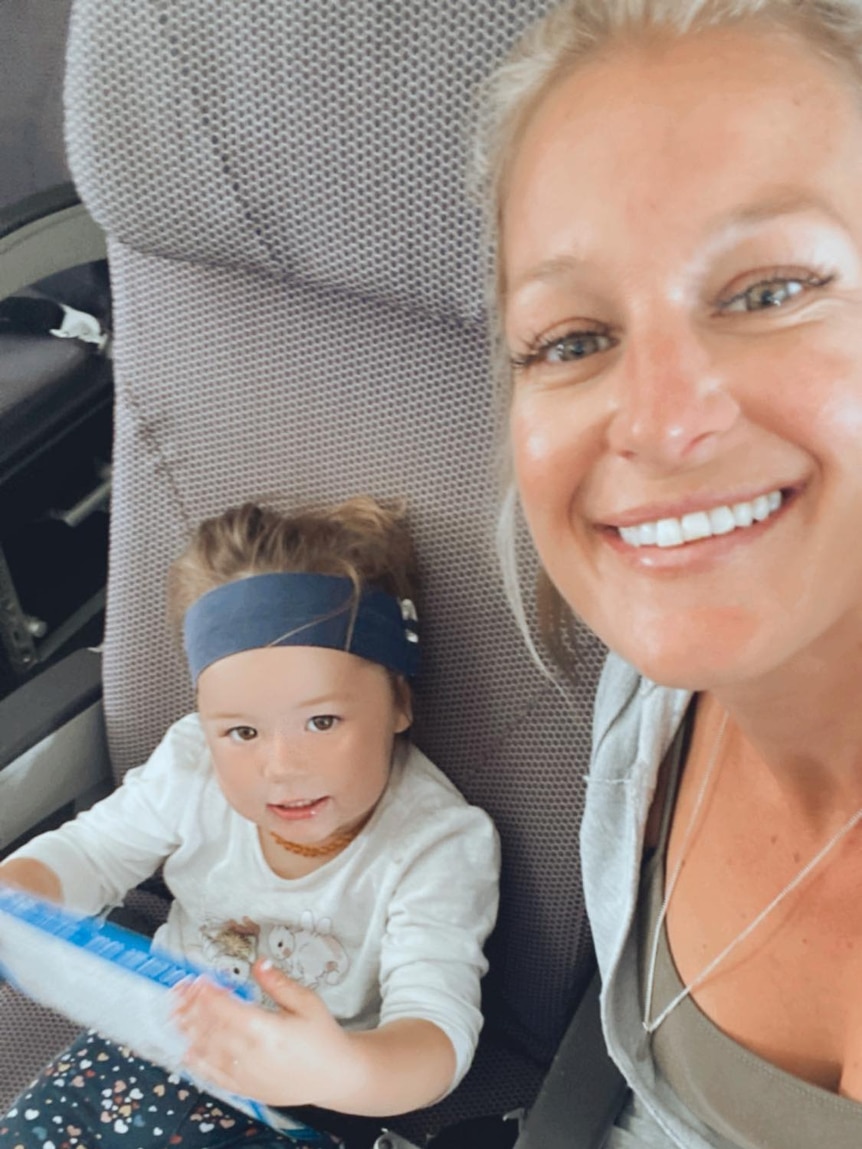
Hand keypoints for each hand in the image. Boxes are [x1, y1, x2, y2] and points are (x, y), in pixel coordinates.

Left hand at [170, 959, 360, 1106]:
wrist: (334, 1076)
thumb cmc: (322, 1037)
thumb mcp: (307, 1002)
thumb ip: (279, 983)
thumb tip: (259, 963)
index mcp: (267, 1030)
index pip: (227, 1009)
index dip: (208, 993)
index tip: (198, 979)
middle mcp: (251, 1054)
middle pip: (212, 1028)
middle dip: (192, 1007)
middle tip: (179, 991)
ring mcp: (245, 1075)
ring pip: (208, 1051)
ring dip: (189, 1031)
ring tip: (177, 1014)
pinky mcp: (245, 1088)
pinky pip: (214, 1076)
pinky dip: (198, 1063)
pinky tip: (188, 1050)